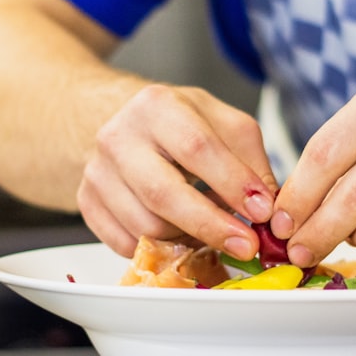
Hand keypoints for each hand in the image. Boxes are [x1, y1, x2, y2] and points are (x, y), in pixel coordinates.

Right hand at [76, 84, 277, 259]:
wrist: (129, 126)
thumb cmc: (184, 126)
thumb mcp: (226, 127)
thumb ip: (251, 164)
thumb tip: (269, 210)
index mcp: (158, 106)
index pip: (197, 148)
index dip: (232, 184)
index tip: (262, 212)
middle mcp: (119, 136)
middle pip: (163, 194)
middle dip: (211, 225)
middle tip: (246, 245)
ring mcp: (97, 171)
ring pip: (145, 225)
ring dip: (188, 239)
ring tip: (213, 231)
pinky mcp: (86, 202)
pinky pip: (125, 243)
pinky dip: (160, 249)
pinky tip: (182, 234)